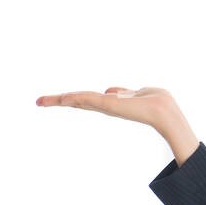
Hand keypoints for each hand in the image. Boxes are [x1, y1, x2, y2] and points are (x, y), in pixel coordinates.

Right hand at [35, 86, 181, 132]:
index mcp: (111, 103)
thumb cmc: (156, 103)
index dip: (72, 99)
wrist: (166, 113)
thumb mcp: (136, 94)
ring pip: (80, 100)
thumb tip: (109, 91)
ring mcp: (107, 106)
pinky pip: (90, 99)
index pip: (87, 99)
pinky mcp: (111, 106)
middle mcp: (106, 106)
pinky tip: (63, 98)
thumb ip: (122, 93)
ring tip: (42, 101)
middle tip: (39, 101)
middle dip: (59, 101)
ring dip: (61, 100)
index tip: (57, 99)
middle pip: (79, 101)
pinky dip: (76, 98)